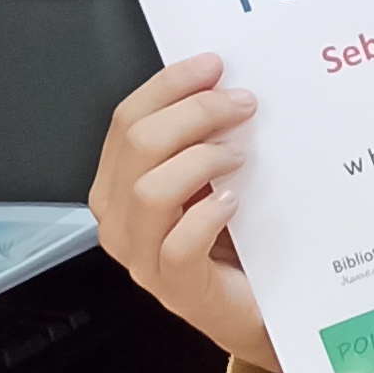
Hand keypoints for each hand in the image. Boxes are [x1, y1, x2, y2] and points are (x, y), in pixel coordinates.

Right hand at [88, 52, 278, 372]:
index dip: (169, 86)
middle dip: (193, 114)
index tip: (213, 66)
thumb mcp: (210, 177)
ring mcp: (143, 258)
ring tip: (239, 156)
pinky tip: (234, 201)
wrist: (254, 307)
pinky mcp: (175, 288)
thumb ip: (200, 138)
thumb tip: (222, 84)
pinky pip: (178, 244)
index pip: (127, 120)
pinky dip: (207, 215)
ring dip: (201, 160)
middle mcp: (121, 220)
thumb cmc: (232, 241)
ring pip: (150, 190)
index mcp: (119, 185)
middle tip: (242, 104)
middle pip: (138, 145)